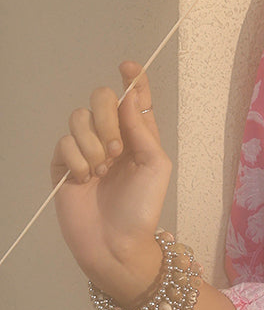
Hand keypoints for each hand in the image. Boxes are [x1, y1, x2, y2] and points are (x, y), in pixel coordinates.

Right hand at [51, 61, 172, 302]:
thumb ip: (143, 129)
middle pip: (100, 99)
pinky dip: (77, 160)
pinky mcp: (63, 165)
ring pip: (78, 119)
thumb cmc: (142, 208)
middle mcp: (111, 138)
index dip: (132, 79)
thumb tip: (130, 96)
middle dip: (107, 117)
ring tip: (102, 171)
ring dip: (93, 144)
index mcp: (137, 136)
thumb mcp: (155, 166)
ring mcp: (85, 150)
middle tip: (117, 149)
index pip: (132, 99)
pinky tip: (85, 180)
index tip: (127, 66)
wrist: (116, 243)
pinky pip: (63, 143)